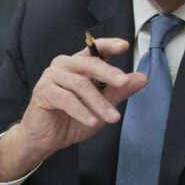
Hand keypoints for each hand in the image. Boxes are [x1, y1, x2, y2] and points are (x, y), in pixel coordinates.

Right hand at [0, 38, 146, 180]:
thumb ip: (119, 91)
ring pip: (80, 85)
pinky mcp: (43, 91)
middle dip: (109, 73)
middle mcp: (64, 65)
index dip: (109, 45)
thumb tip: (142, 78)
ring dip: (99, 103)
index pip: (95, 50)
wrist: (45, 139)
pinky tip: (93, 121)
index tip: (124, 46)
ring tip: (113, 117)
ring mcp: (52, 76)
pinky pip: (66, 99)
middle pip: (90, 63)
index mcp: (79, 64)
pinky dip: (82, 111)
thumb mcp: (101, 105)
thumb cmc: (71, 119)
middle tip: (124, 82)